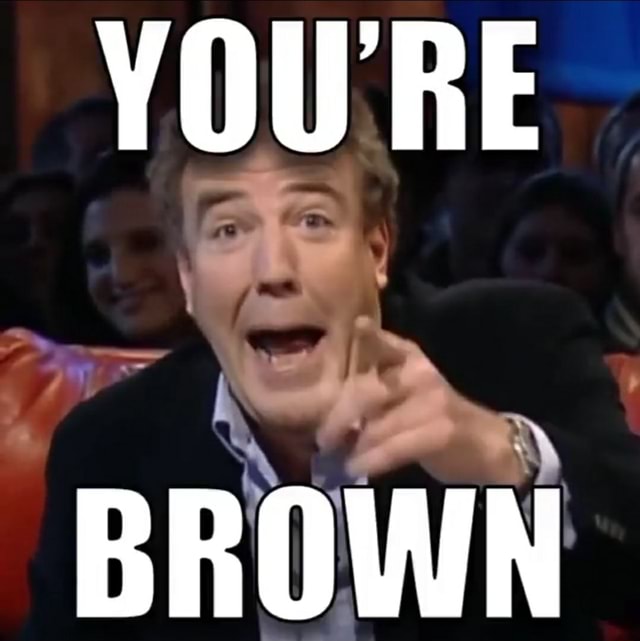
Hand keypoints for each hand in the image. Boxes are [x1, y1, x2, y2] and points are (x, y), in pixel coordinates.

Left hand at [316, 316, 526, 486]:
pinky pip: (393, 447)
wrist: (486, 443)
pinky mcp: (440, 431)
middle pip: (367, 391)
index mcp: (411, 359)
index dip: (370, 335)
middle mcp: (421, 374)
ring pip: (376, 425)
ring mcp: (432, 402)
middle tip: (324, 440)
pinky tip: (358, 467)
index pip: (386, 343)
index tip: (357, 325)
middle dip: (338, 417)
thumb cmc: (435, 416)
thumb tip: (331, 411)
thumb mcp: (408, 391)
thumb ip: (375, 389)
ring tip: (341, 458)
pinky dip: (370, 460)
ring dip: (354, 446)